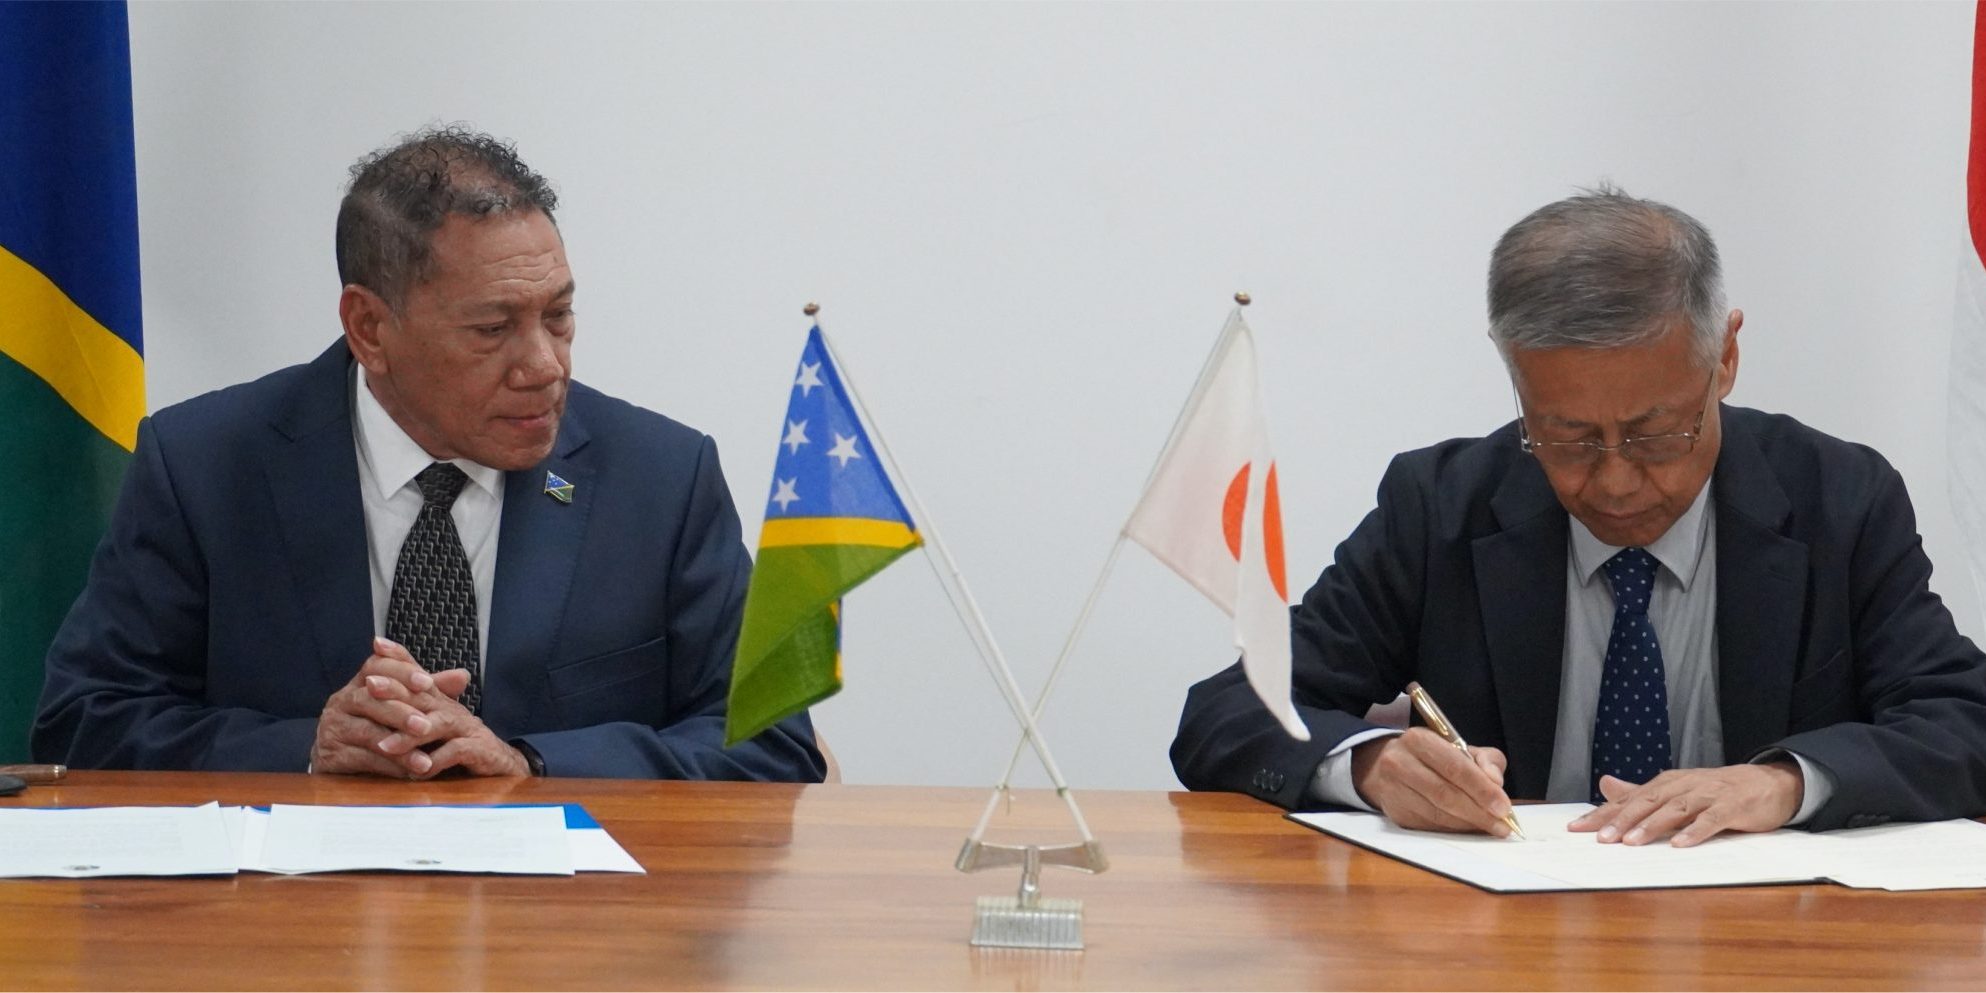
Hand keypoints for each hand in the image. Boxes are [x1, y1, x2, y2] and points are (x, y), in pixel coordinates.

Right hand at [311, 639, 450, 776]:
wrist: (341, 761)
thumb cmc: (379, 727)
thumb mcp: (404, 706)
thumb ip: (428, 692)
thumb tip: (463, 676)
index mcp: (359, 683)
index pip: (376, 666)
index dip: (401, 671)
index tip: (427, 682)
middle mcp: (341, 701)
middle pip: (369, 699)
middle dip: (401, 712)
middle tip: (425, 725)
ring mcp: (332, 728)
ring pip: (367, 732)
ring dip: (398, 746)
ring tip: (424, 760)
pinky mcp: (330, 755)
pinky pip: (360, 759)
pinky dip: (388, 766)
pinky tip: (408, 773)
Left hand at [363, 640, 529, 778]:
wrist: (500, 763)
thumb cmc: (458, 743)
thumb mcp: (431, 725)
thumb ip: (408, 710)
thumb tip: (374, 690)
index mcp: (439, 700)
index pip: (418, 673)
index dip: (399, 656)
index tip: (376, 643)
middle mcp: (451, 709)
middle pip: (423, 693)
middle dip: (395, 689)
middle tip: (369, 686)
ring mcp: (466, 728)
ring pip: (438, 724)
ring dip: (410, 735)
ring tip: (384, 746)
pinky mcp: (480, 749)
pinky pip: (457, 752)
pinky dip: (436, 762)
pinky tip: (417, 772)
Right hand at [1350, 727, 1514, 835]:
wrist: (1388, 766)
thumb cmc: (1433, 757)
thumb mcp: (1461, 748)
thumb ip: (1485, 760)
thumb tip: (1496, 782)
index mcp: (1418, 740)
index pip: (1454, 767)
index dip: (1481, 789)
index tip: (1503, 807)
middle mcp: (1399, 763)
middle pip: (1444, 794)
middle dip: (1478, 812)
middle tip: (1502, 825)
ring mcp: (1393, 790)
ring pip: (1437, 814)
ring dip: (1468, 824)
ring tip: (1490, 827)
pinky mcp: (1395, 813)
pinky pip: (1430, 826)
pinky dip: (1454, 830)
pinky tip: (1468, 828)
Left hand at [1567, 761, 1802, 847]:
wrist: (1768, 783)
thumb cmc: (1717, 791)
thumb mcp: (1676, 789)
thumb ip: (1641, 792)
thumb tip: (1605, 786)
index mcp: (1667, 784)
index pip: (1629, 799)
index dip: (1604, 813)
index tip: (1578, 828)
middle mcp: (1683, 786)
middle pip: (1648, 802)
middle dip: (1622, 820)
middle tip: (1601, 838)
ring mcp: (1708, 795)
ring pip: (1675, 809)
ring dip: (1653, 826)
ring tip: (1632, 842)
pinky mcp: (1732, 807)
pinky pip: (1711, 820)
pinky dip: (1695, 831)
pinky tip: (1680, 844)